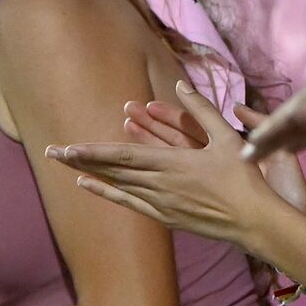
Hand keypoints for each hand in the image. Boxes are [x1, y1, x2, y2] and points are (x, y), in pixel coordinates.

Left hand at [51, 83, 304, 245]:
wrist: (254, 220)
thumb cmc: (243, 177)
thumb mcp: (225, 136)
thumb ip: (201, 109)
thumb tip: (182, 85)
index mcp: (170, 164)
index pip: (121, 156)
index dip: (92, 151)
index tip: (67, 147)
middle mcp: (159, 185)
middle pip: (112, 171)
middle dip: (81, 160)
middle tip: (51, 152)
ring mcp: (161, 204)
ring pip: (118, 186)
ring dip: (91, 175)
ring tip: (66, 167)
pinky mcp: (167, 217)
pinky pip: (130, 204)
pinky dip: (108, 194)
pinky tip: (91, 188)